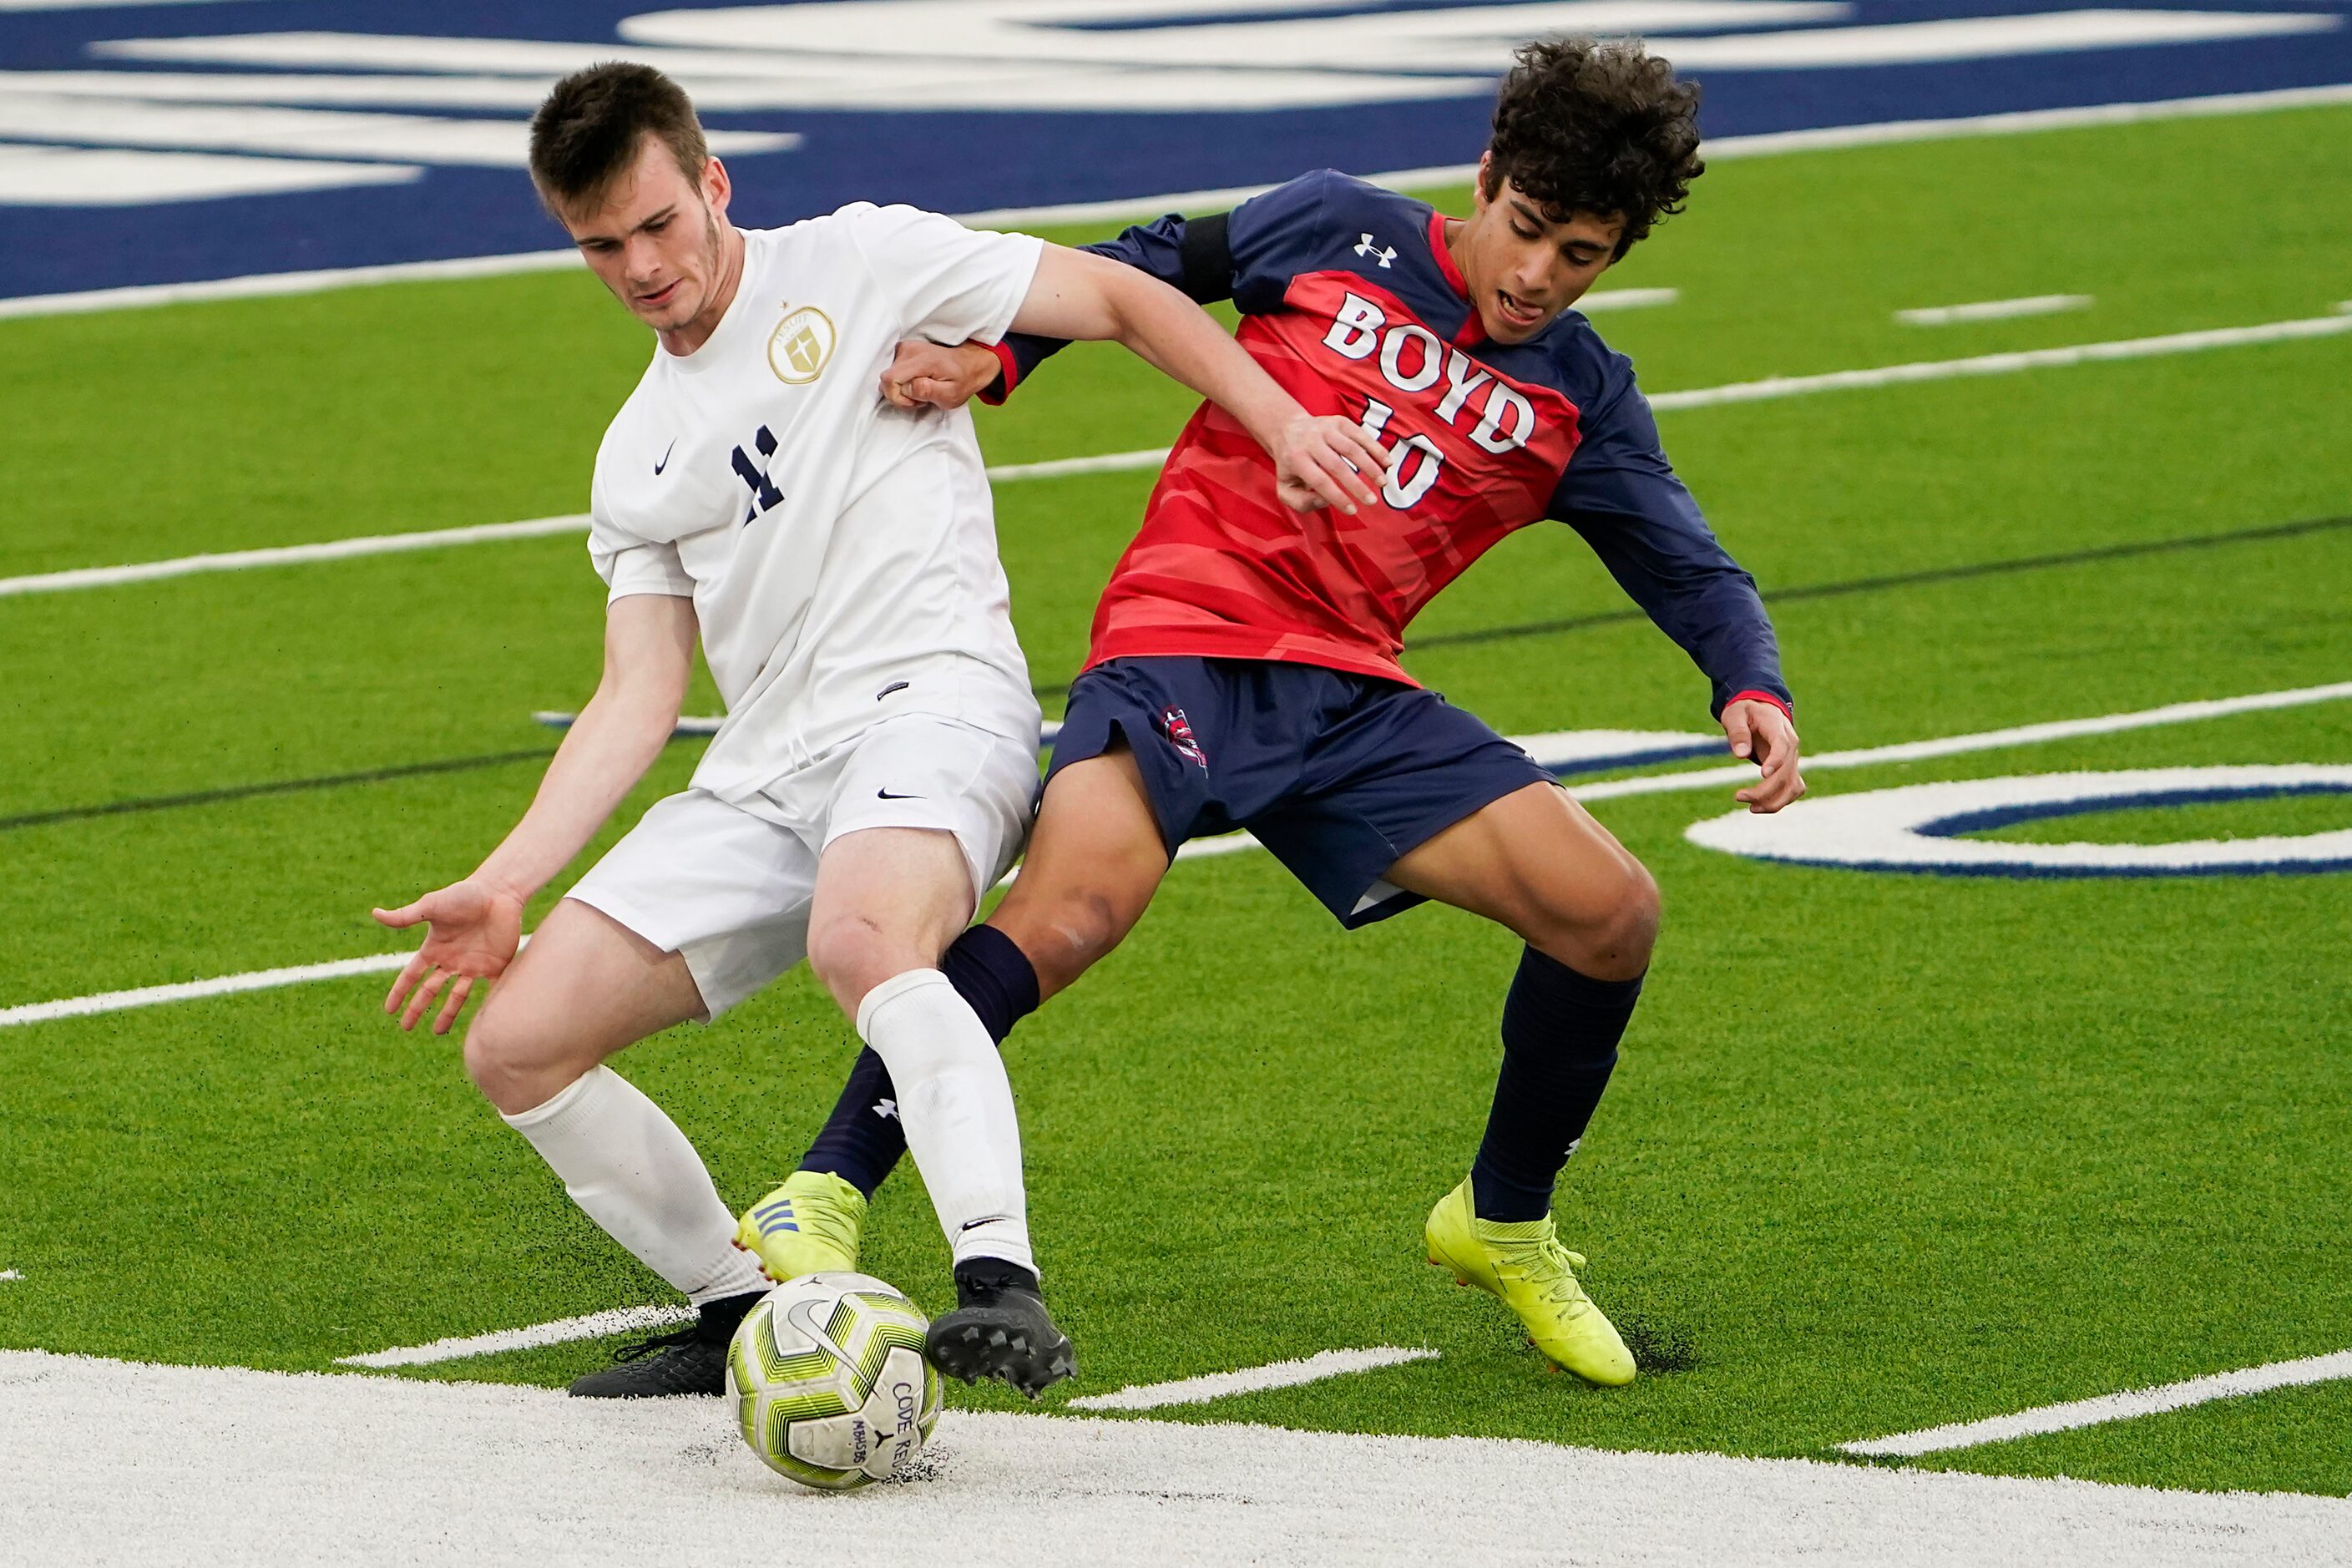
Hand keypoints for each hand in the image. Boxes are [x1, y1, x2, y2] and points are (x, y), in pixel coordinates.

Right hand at [371, 879, 525, 1033]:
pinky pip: (490, 989)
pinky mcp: (495, 965)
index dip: (399, 992)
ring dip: (447, 1013)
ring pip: (457, 996)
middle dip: (417, 1008)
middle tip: (406, 1028)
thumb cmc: (465, 895)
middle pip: (430, 990)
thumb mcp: (432, 905)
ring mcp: (473, 964)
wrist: (499, 891)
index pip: (411, 975)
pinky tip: (482, 1021)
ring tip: (437, 1032)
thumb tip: (375, 913)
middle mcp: (452, 960)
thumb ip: (406, 915)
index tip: (388, 1010)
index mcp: (434, 948)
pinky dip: (487, 1005)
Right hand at [880, 339, 1001, 411]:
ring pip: (887, 378)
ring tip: (921, 389)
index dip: (898, 397)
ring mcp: (904, 348)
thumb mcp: (950, 394)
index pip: (890, 378)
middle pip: (886, 380)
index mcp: (923, 360)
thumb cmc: (960, 381)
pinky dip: (901, 382)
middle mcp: (909, 349)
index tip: (915, 400)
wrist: (967, 365)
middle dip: (901, 395)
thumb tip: (906, 387)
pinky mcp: (901, 350)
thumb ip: (927, 391)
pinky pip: (891, 372)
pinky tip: (916, 382)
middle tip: (922, 396)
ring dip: (902, 390)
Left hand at [1271, 413, 1392, 515]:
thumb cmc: (1291, 465)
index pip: (1319, 481)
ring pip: (1352, 448)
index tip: (1353, 511)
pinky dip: (1375, 449)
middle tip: (1371, 501)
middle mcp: (1310, 441)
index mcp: (1295, 459)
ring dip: (1370, 467)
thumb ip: (1301, 502)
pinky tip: (1387, 463)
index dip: (1337, 497)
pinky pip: (1361, 435)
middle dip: (1357, 485)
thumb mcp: (1285, 488)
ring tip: (1383, 483)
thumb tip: (1325, 501)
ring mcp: (1326, 428)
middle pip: (1337, 465)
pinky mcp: (1339, 421)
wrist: (1288, 428)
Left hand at [1724, 699, 1804, 812]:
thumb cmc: (1745, 711)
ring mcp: (1792, 758)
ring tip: (1751, 808)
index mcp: (1778, 728)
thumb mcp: (1735, 714)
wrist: (1760, 709)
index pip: (1783, 746)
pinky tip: (1760, 806)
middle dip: (1764, 790)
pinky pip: (1792, 789)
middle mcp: (1791, 745)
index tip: (1763, 775)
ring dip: (1774, 801)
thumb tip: (1741, 754)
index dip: (1776, 761)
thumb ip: (1738, 732)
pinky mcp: (1789, 769)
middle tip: (1738, 796)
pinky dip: (1780, 801)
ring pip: (1792, 786)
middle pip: (1786, 772)